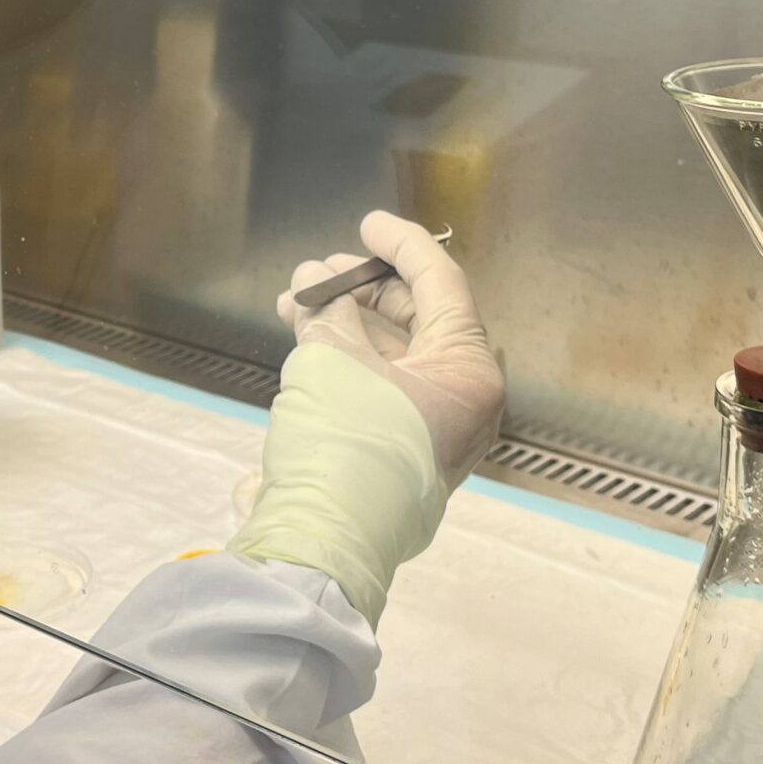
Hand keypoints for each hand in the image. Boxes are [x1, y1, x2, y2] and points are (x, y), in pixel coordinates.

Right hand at [228, 212, 505, 624]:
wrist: (325, 540)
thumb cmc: (347, 442)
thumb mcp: (334, 358)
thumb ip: (328, 309)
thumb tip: (316, 280)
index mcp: (469, 371)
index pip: (441, 285)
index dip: (401, 246)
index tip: (367, 223)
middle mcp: (462, 399)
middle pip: (417, 319)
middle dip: (361, 288)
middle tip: (318, 270)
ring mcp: (432, 429)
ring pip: (390, 354)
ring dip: (342, 322)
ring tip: (292, 302)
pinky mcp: (398, 451)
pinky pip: (377, 386)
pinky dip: (342, 360)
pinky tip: (302, 340)